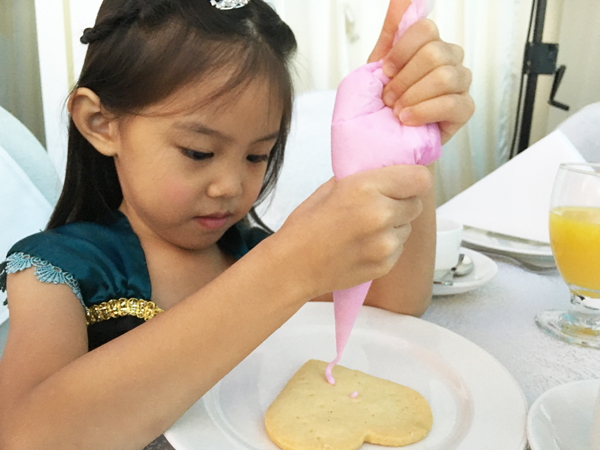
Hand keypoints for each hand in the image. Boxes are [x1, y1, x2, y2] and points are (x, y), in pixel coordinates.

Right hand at [276, 165, 431, 296]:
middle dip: (402, 203)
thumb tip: (385, 174)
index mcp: (366, 188)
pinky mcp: (386, 264)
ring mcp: (386, 243)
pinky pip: (399, 248)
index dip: (412, 180)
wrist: (294, 266)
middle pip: (416, 203)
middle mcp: (381, 215)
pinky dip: (387, 245)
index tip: (403, 183)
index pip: (420, 178)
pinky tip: (363, 246)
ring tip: (366, 229)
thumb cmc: (305, 225)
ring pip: (407, 227)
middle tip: (379, 206)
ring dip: (394, 225)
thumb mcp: (330, 188)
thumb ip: (362, 179)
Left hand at [369, 1, 473, 144]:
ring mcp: (458, 85)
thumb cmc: (375, 109)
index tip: (385, 71)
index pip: (425, 29)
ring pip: (445, 76)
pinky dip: (425, 111)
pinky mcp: (464, 110)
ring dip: (413, 96)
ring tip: (397, 111)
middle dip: (404, 79)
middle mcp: (447, 61)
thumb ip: (392, 32)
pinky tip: (408, 120)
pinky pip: (453, 103)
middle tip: (388, 98)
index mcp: (426, 46)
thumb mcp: (374, 67)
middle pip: (435, 52)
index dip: (401, 51)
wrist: (375, 143)